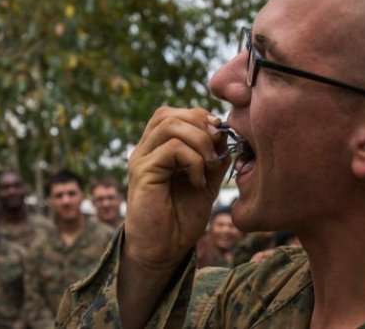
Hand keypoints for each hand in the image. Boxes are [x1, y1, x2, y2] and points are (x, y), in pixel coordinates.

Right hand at [124, 107, 229, 269]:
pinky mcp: (143, 173)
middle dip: (201, 126)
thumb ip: (213, 157)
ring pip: (170, 125)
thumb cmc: (182, 217)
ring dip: (199, 142)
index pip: (173, 114)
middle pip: (169, 114)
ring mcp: (141, 160)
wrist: (163, 251)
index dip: (200, 118)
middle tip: (215, 152)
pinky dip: (193, 161)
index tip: (219, 140)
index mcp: (157, 148)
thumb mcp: (206, 181)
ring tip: (208, 166)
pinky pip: (172, 149)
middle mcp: (145, 150)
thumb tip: (224, 132)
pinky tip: (198, 182)